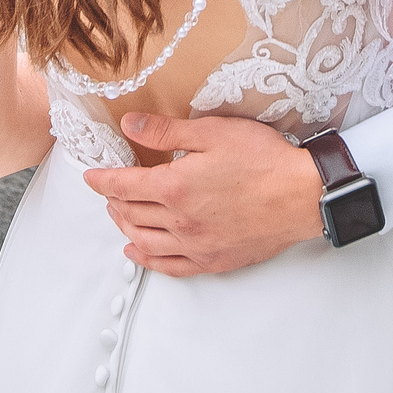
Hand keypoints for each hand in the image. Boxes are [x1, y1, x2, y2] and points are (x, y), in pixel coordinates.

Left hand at [80, 113, 325, 276]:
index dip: (102, 180)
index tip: (90, 176)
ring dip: (125, 227)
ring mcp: (195, 245)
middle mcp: (179, 221)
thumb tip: (129, 125)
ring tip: (118, 215)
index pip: (124, 186)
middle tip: (107, 191)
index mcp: (175, 187)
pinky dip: (147, 260)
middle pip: (131, 214)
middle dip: (112, 201)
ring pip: (145, 241)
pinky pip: (170, 266)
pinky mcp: (213, 260)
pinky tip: (137, 252)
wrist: (302, 196)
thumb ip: (166, 131)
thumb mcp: (213, 132)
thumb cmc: (263, 159)